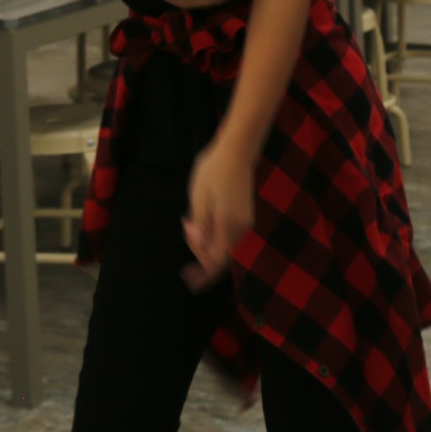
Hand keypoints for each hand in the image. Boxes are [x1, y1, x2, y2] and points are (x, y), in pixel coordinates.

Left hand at [181, 138, 257, 290]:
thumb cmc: (213, 171)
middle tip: (185, 226)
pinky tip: (201, 218)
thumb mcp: (198, 198)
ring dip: (205, 240)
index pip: (217, 261)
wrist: (236, 152)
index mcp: (228, 225)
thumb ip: (199, 226)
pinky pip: (228, 234)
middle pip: (220, 254)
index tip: (189, 279)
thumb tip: (199, 245)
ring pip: (224, 244)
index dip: (203, 274)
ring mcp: (245, 222)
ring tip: (189, 220)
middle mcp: (240, 228)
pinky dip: (214, 232)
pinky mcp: (245, 216)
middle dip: (199, 249)